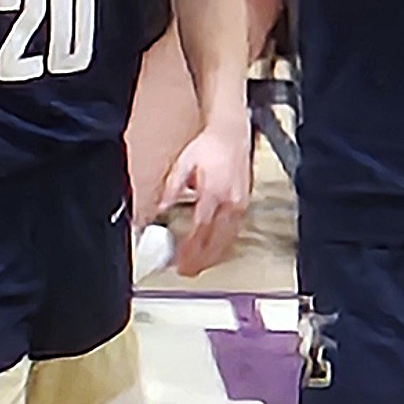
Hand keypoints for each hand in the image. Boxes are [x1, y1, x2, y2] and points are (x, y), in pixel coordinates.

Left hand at [162, 115, 250, 276]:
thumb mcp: (183, 164)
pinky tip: (213, 251)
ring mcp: (240, 204)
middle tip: (186, 271)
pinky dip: (222, 245)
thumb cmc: (209, 146)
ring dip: (212, 256)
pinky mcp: (244, 204)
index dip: (189, 248)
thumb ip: (172, 189)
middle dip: (200, 259)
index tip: (178, 259)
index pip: (200, 228)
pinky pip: (234, 231)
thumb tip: (160, 208)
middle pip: (216, 240)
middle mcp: (230, 201)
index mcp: (214, 192)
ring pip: (227, 239)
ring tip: (197, 267)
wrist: (232, 133)